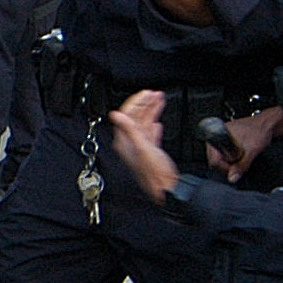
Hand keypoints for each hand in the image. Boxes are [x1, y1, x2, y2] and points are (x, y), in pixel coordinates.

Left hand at [106, 89, 176, 204]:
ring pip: (144, 124)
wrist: (167, 189)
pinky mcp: (150, 152)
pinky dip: (154, 125)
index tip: (144, 93)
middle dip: (145, 104)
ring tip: (159, 100)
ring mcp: (141, 148)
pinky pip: (150, 135)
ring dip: (151, 111)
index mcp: (125, 142)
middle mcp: (130, 144)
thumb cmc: (155, 174)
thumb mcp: (143, 148)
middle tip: (154, 94)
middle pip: (135, 118)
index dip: (136, 102)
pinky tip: (157, 122)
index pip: (126, 116)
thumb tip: (115, 114)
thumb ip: (129, 130)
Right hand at [208, 106, 282, 180]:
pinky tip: (240, 154)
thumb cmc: (259, 131)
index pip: (213, 160)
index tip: (235, 170)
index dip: (225, 168)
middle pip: (215, 160)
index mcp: (219, 135)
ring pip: (219, 158)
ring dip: (231, 161)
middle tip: (240, 162)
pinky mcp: (226, 139)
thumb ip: (241, 166)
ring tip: (242, 156)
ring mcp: (221, 137)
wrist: (267, 124)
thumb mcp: (251, 152)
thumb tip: (232, 177)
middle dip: (228, 165)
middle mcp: (217, 135)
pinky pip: (224, 153)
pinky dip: (232, 157)